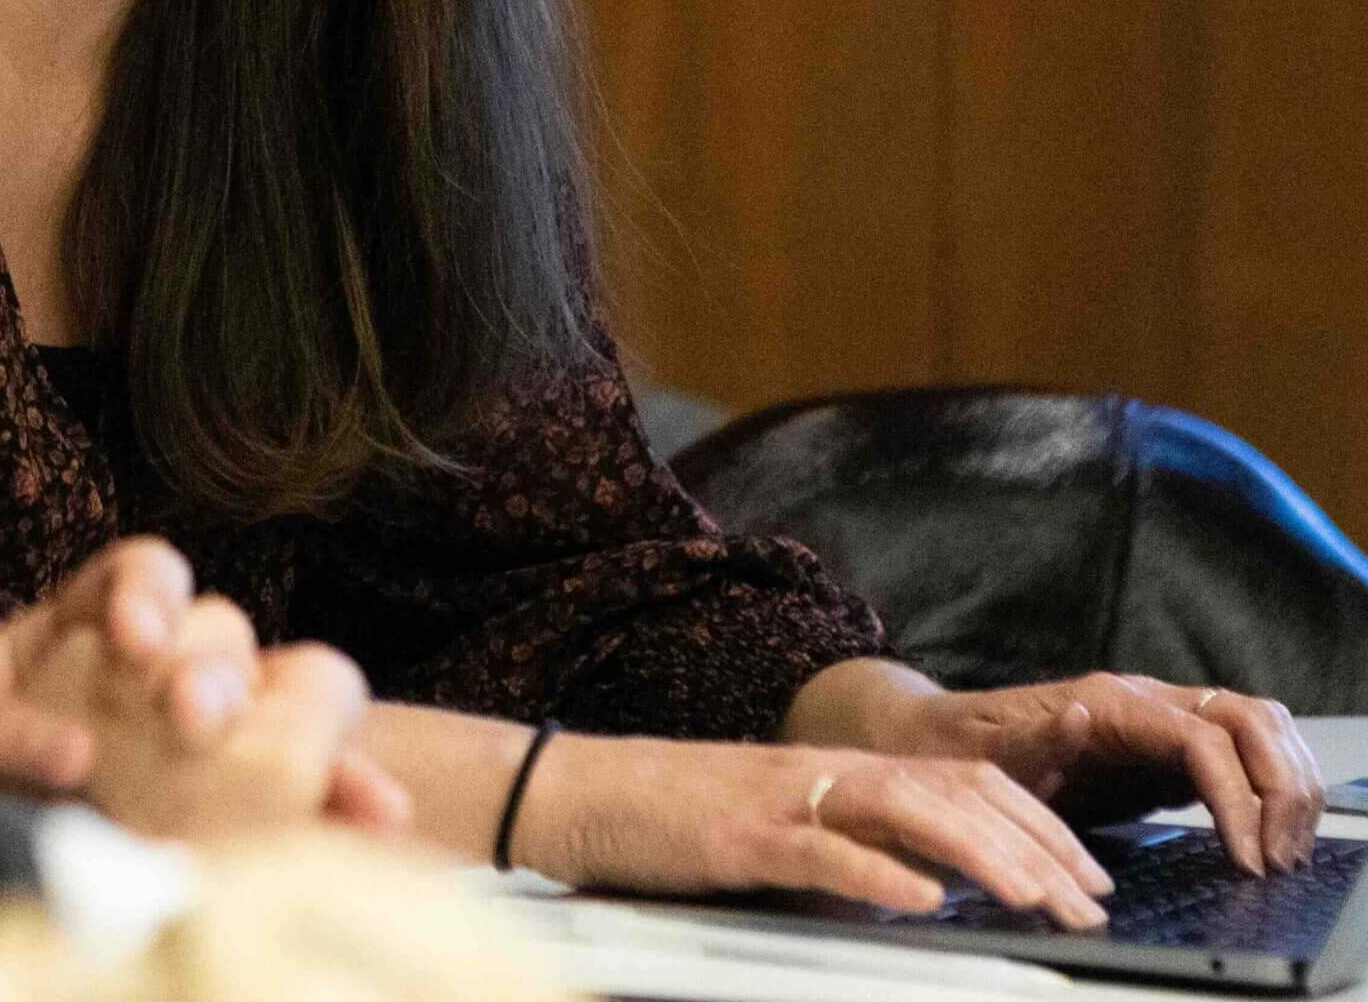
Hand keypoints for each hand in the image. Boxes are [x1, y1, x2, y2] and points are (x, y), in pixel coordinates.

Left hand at [0, 537, 409, 836]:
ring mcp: (195, 744)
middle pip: (217, 633)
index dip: (148, 592)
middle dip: (214, 668)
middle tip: (189, 717)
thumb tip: (69, 758)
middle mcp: (151, 675)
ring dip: (284, 720)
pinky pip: (306, 788)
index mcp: (83, 629)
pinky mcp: (228, 814)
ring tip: (286, 767)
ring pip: (270, 696)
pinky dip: (346, 796)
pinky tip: (375, 814)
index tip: (133, 642)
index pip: (141, 573)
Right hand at [515, 733, 1116, 925]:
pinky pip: (820, 848)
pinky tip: (921, 900)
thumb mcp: (781, 828)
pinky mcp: (739, 835)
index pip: (958, 779)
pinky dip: (876, 872)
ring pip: (903, 809)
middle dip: (1034, 846)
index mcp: (836, 770)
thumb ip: (849, 847)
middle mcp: (822, 771)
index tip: (1090, 875)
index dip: (1034, 822)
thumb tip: (927, 887)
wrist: (580, 789)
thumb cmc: (676, 817)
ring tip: (1037, 899)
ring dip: (981, 855)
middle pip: (950, 791)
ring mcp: (781, 799)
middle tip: (1092, 901)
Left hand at [862, 671, 1324, 874]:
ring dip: (1285, 783)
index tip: (1248, 859)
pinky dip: (1271, 784)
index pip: (1200, 737)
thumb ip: (1038, 741)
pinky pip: (1240, 749)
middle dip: (1279, 786)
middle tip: (1277, 858)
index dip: (1236, 797)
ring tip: (1282, 850)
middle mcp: (1142, 698)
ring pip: (1255, 724)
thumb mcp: (992, 754)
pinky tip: (1269, 834)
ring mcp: (1160, 717)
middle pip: (1247, 718)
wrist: (942, 736)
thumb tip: (1083, 717)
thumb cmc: (965, 747)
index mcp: (1108, 700)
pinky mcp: (1166, 746)